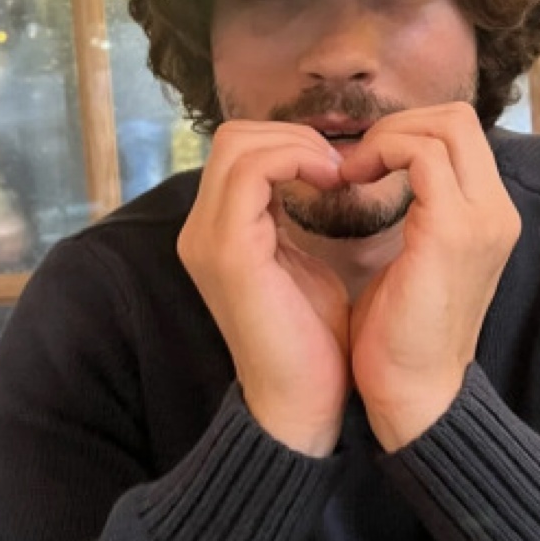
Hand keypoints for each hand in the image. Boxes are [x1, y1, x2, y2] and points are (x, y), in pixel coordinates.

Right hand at [177, 122, 349, 456]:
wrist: (303, 405)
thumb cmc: (312, 341)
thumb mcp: (300, 262)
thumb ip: (291, 218)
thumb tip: (315, 172)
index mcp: (216, 231)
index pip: (238, 151)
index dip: (289, 143)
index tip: (337, 168)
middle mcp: (200, 230)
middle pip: (233, 137)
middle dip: (293, 136)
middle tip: (339, 166)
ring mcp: (208, 239)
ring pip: (238, 145)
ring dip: (297, 145)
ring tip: (337, 173)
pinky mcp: (229, 251)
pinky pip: (252, 172)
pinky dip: (295, 161)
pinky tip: (331, 183)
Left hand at [337, 104, 520, 450]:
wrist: (414, 397)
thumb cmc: (402, 335)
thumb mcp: (418, 258)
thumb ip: (419, 212)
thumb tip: (385, 170)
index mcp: (490, 217)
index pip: (460, 134)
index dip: (407, 133)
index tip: (363, 163)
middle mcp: (497, 212)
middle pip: (457, 118)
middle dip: (397, 125)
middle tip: (355, 161)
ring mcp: (482, 220)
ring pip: (443, 126)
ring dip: (386, 137)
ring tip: (349, 171)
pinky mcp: (453, 232)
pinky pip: (421, 156)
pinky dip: (382, 154)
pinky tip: (350, 182)